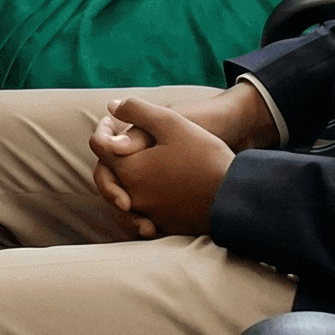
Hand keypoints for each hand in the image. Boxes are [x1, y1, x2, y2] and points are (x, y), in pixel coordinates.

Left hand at [87, 95, 238, 238]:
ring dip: (118, 181)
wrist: (236, 195)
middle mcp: (133, 196)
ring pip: (119, 197)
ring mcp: (149, 214)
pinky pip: (138, 217)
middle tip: (117, 143)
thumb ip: (136, 111)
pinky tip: (146, 192)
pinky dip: (135, 205)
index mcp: (130, 170)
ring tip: (130, 165)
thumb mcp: (171, 123)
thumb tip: (111, 107)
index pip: (98, 146)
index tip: (111, 120)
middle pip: (104, 175)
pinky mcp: (165, 227)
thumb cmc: (205, 156)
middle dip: (107, 157)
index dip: (102, 128)